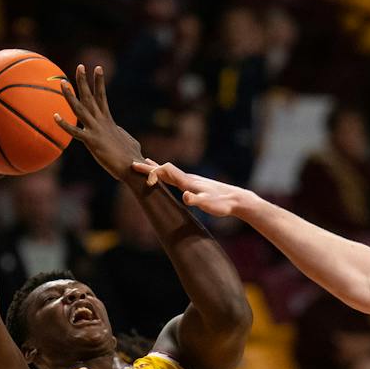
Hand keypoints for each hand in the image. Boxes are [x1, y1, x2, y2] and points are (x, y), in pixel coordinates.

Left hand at [54, 65, 140, 181]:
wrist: (133, 168)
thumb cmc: (132, 157)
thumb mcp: (126, 139)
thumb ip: (118, 131)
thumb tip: (117, 131)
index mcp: (108, 120)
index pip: (102, 96)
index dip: (98, 82)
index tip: (97, 68)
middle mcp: (101, 121)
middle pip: (90, 97)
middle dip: (84, 81)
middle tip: (80, 66)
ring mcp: (96, 130)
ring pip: (80, 110)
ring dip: (70, 96)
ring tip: (62, 82)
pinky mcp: (92, 142)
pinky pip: (75, 132)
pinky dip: (64, 125)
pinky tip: (55, 116)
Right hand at [134, 159, 249, 217]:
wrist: (237, 200)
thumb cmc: (222, 204)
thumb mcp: (209, 205)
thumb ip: (196, 200)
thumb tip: (185, 196)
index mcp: (188, 182)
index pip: (166, 171)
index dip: (152, 171)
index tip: (138, 172)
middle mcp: (188, 178)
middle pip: (165, 169)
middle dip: (149, 167)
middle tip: (132, 163)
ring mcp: (192, 181)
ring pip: (170, 172)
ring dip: (156, 168)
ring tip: (145, 164)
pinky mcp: (195, 185)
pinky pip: (176, 177)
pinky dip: (166, 174)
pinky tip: (166, 176)